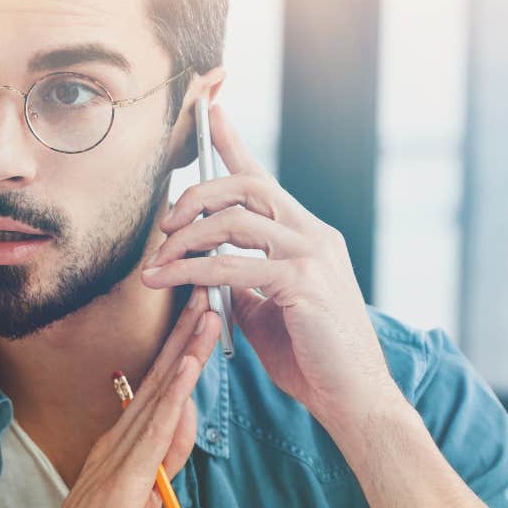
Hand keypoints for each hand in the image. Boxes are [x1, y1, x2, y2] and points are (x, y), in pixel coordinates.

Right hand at [14, 297, 219, 507]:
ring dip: (186, 350)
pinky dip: (172, 395)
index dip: (181, 351)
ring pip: (159, 393)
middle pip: (160, 377)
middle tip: (207, 288)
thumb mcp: (143, 501)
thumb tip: (181, 432)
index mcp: (122, 445)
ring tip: (208, 312)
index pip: (159, 391)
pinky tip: (186, 368)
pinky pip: (153, 429)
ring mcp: (118, 456)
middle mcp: (118, 440)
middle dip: (186, 332)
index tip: (201, 316)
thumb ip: (162, 463)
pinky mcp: (124, 477)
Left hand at [140, 104, 398, 429]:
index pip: (263, 176)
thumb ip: (240, 279)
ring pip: (235, 219)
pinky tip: (167, 282)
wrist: (353, 396)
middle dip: (195, 195)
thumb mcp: (265, 309)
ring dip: (184, 239)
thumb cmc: (311, 355)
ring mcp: (311, 255)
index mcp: (305, 234)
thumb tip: (202, 266)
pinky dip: (191, 271)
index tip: (209, 111)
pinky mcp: (302, 283)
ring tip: (154, 266)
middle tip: (163, 226)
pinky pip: (232, 265)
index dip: (232, 142)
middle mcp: (312, 234)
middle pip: (246, 184)